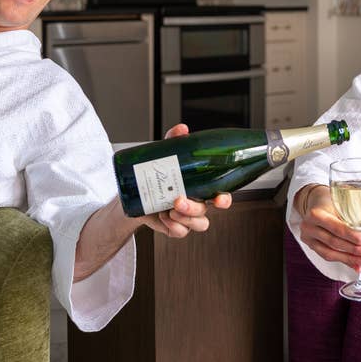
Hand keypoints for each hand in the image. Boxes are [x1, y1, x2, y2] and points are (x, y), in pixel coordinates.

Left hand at [139, 122, 230, 237]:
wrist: (136, 193)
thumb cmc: (158, 173)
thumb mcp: (166, 155)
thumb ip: (175, 141)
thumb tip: (182, 129)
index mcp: (202, 186)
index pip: (221, 194)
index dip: (224, 199)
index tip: (219, 198)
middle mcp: (198, 203)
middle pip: (207, 210)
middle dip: (195, 208)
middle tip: (179, 200)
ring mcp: (187, 217)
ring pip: (198, 224)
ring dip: (185, 217)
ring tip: (169, 208)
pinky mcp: (175, 227)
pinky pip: (180, 232)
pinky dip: (173, 226)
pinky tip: (163, 216)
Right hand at [295, 183, 360, 271]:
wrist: (316, 201)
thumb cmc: (331, 201)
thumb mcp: (341, 204)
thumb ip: (353, 220)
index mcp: (316, 214)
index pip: (338, 229)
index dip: (356, 237)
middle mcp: (309, 227)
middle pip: (335, 243)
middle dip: (356, 250)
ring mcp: (308, 238)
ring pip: (330, 253)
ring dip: (350, 258)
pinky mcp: (311, 245)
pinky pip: (327, 256)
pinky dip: (343, 261)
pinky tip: (355, 264)